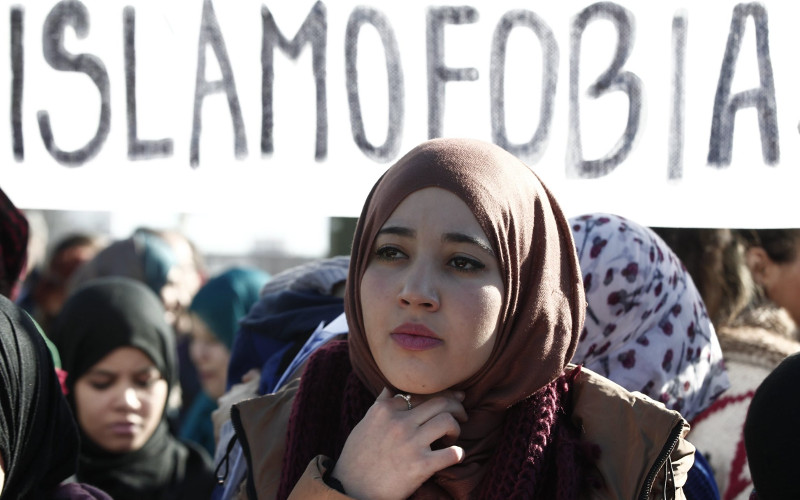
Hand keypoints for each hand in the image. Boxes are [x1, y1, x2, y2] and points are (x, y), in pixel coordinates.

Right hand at [331, 388, 466, 499]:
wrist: (351, 490)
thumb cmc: (357, 458)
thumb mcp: (364, 424)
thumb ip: (380, 405)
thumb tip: (390, 388)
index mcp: (385, 410)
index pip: (420, 393)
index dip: (438, 395)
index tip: (448, 401)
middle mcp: (399, 422)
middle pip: (440, 402)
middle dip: (456, 405)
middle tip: (461, 414)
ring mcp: (410, 443)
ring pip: (447, 421)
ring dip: (456, 428)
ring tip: (452, 437)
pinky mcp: (420, 466)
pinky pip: (451, 454)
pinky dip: (458, 453)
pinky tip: (456, 455)